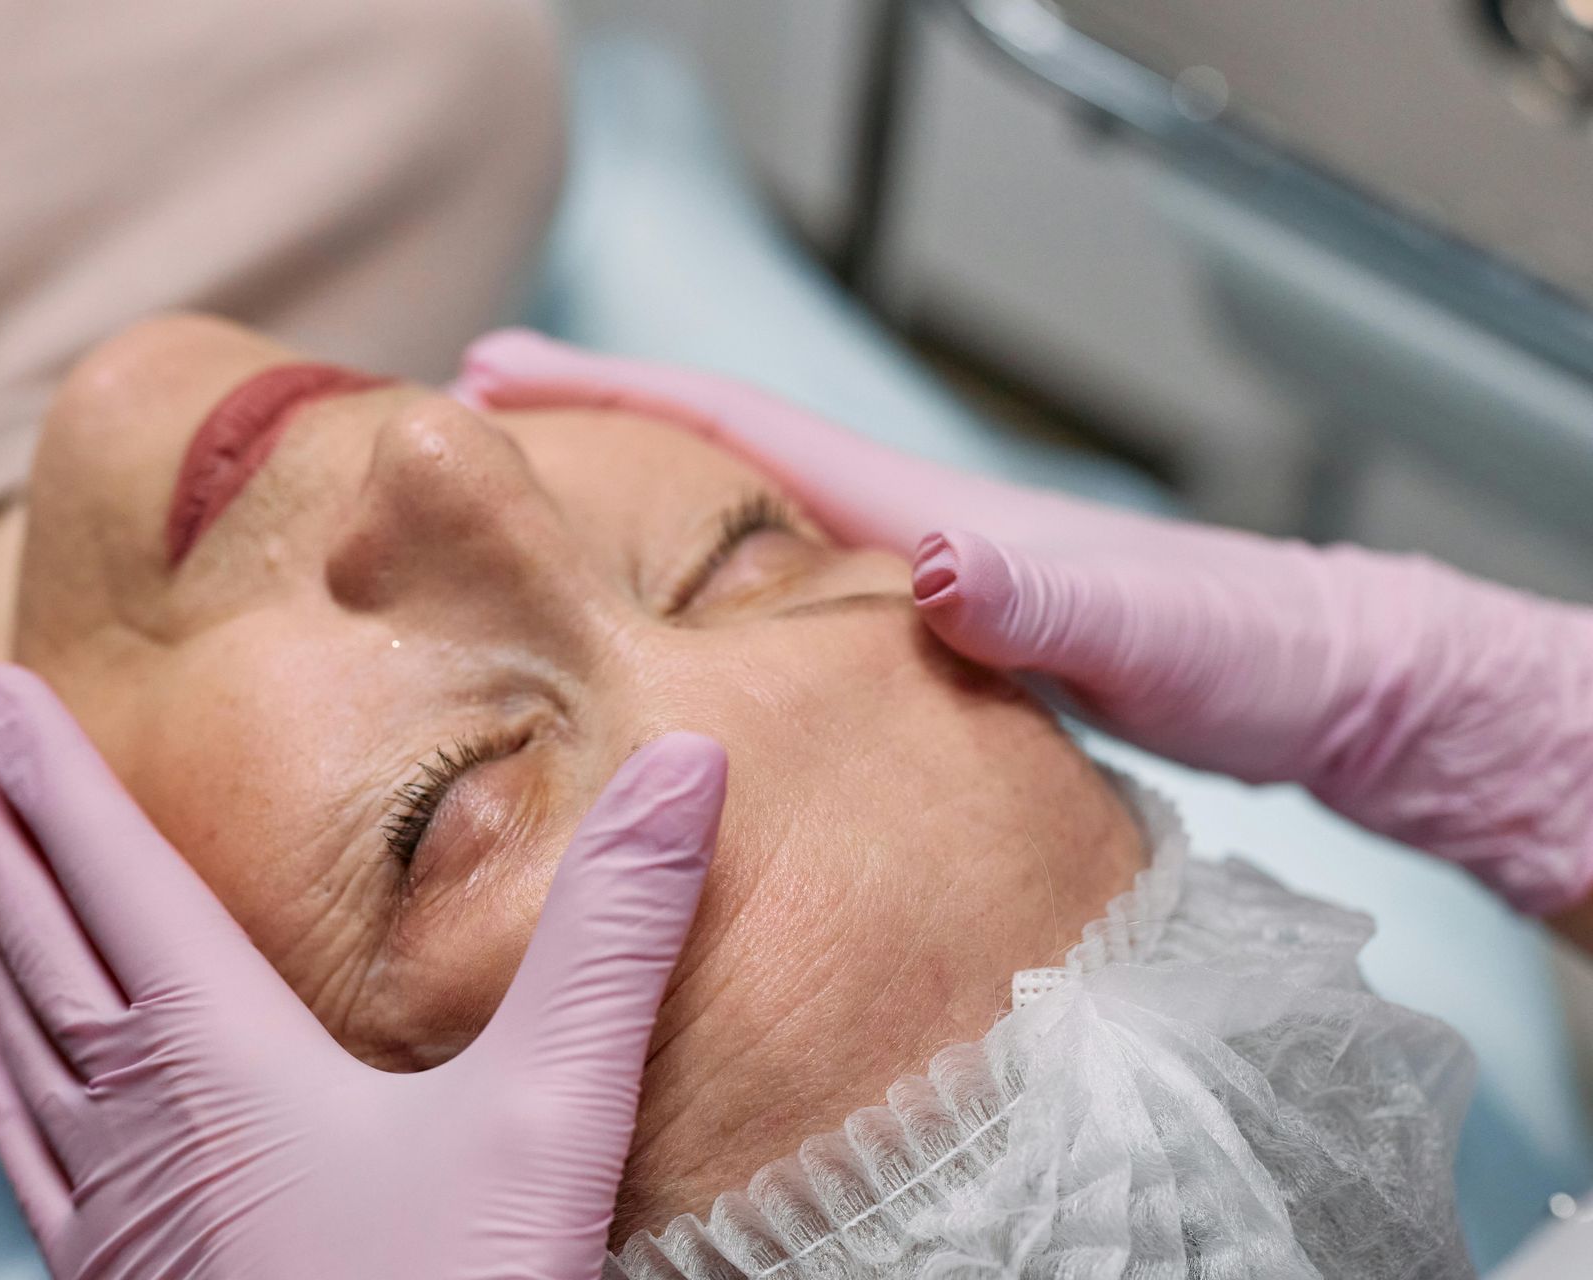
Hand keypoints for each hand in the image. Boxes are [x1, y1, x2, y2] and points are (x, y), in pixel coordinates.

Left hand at [0, 663, 726, 1279]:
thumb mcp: (551, 1114)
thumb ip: (612, 936)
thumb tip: (690, 758)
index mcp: (217, 1056)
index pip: (112, 875)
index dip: (52, 774)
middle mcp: (138, 1119)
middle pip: (34, 937)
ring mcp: (113, 1209)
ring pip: (17, 1033)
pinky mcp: (120, 1279)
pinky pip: (26, 1148)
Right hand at [457, 330, 1592, 915]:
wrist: (1320, 684)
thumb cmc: (1245, 651)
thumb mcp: (1152, 632)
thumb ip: (1049, 595)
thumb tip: (932, 557)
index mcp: (919, 512)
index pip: (739, 426)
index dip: (612, 394)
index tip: (494, 371)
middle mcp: (903, 535)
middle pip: (714, 468)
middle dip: (591, 441)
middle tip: (469, 443)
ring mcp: (917, 588)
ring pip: (738, 545)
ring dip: (634, 525)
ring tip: (532, 542)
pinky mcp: (935, 651)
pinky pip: (783, 615)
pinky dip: (705, 607)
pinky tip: (677, 655)